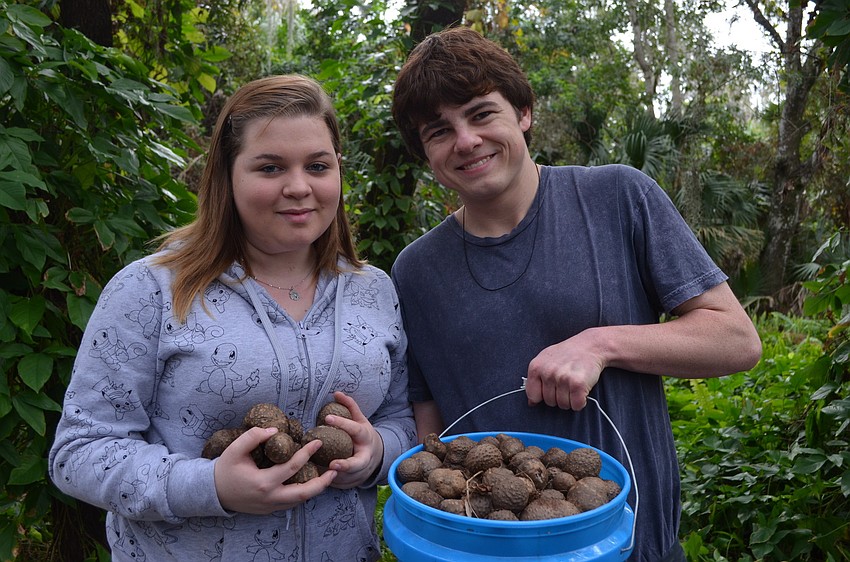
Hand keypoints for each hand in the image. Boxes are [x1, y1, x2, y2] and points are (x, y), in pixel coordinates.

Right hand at [213, 427, 336, 513]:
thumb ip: (254, 436)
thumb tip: (275, 430)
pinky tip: (310, 481)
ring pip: (299, 501)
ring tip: (327, 475)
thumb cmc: (224, 469)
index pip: (292, 467)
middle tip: (334, 470)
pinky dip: (303, 492)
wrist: (213, 492)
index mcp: (263, 483)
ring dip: (315, 489)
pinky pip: (292, 502)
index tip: (318, 443)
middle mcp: (270, 498)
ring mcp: (271, 506)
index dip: (306, 453)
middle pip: (304, 494)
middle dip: (322, 483)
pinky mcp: (270, 509)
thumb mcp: (235, 449)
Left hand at [323, 391, 383, 488]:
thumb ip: (350, 407)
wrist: (375, 458)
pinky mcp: (352, 482)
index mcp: (365, 438)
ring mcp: (360, 472)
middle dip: (346, 465)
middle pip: (357, 463)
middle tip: (333, 464)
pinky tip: (319, 480)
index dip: (343, 423)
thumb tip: (336, 393)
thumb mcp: (360, 420)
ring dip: (336, 477)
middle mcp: (364, 456)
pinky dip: (331, 483)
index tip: (327, 418)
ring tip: (322, 474)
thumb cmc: (363, 436)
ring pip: (348, 478)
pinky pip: (340, 485)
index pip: (355, 429)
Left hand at [525, 329, 604, 410]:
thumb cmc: (568, 354)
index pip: (532, 395)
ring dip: (570, 399)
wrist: (591, 346)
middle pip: (549, 402)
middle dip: (559, 397)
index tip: (551, 389)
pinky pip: (576, 405)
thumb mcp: (545, 360)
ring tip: (574, 384)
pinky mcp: (577, 384)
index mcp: (536, 367)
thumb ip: (536, 379)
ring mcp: (562, 378)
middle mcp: (548, 372)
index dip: (542, 395)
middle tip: (566, 383)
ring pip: (563, 405)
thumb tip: (531, 402)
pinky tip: (582, 389)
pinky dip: (581, 401)